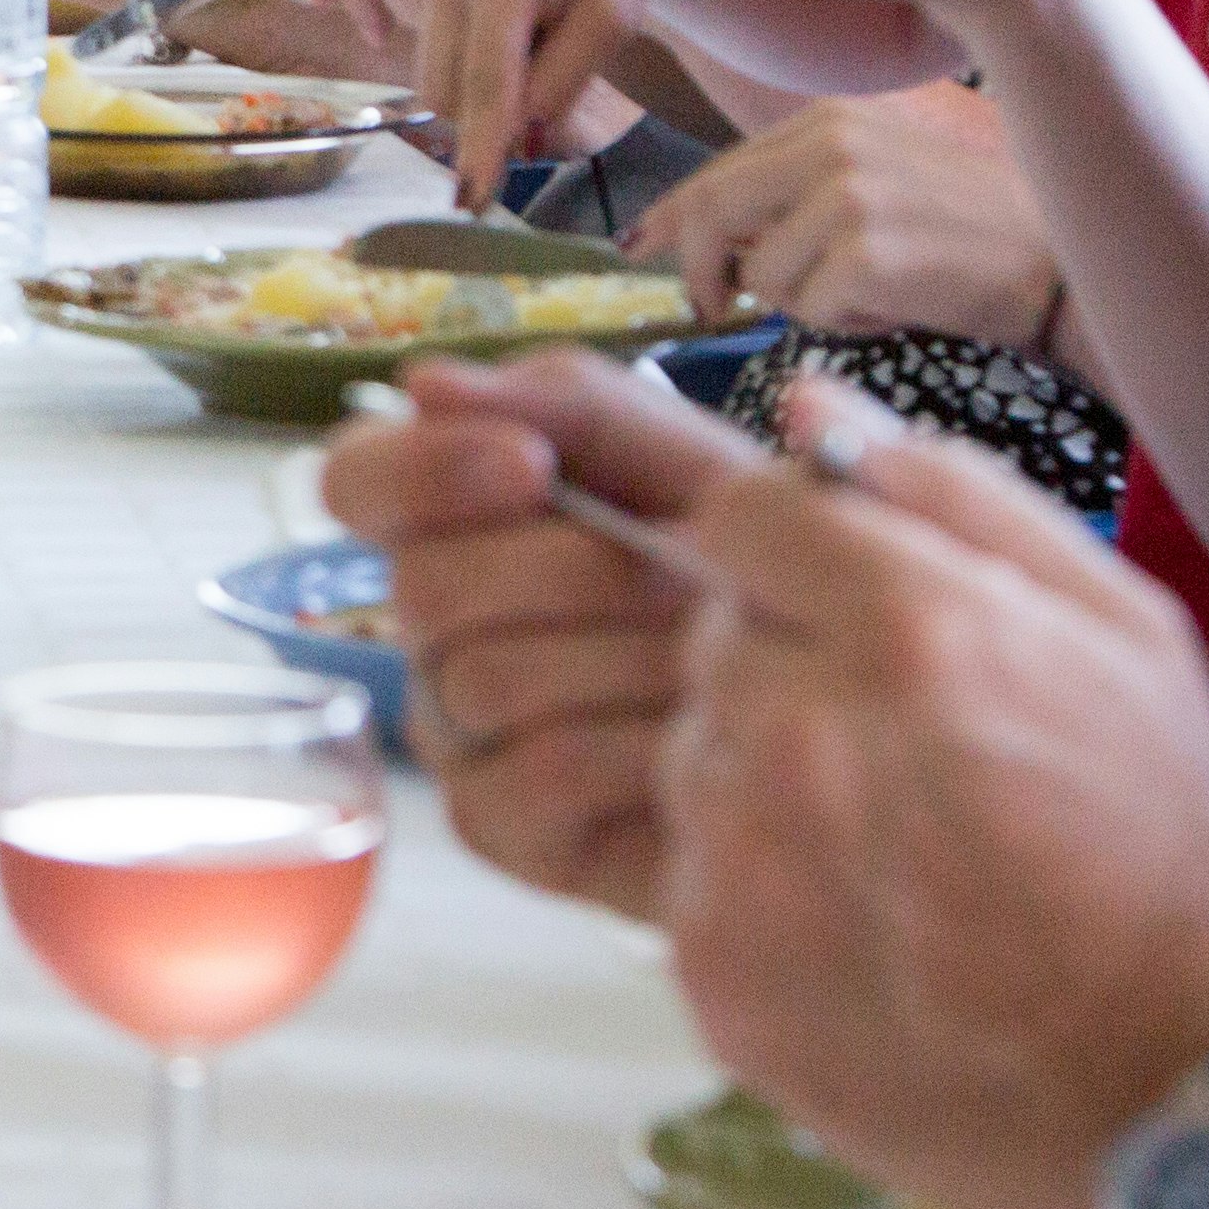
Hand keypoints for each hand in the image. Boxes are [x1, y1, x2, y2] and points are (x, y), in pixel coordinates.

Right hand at [321, 355, 751, 917]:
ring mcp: (456, 731)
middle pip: (426, 586)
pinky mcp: (499, 825)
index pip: (356, 481)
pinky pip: (540, 770)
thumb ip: (571, 407)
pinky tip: (703, 736)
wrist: (852, 713)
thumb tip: (424, 382)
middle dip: (579, 572)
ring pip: (484, 679)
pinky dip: (643, 745)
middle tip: (687, 577)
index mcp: (459, 519)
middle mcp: (435, 626)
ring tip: (719, 654)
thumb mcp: (691, 463)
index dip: (422, 471)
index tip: (530, 466)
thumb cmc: (762, 575)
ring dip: (630, 658)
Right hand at [396, 0, 661, 201]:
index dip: (479, 150)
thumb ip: (565, 81)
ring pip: (431, 74)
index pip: (485, 87)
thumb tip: (520, 139)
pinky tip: (510, 28)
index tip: (470, 203)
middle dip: (484, 117)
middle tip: (546, 93)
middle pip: (445, 91)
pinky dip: (465, 59)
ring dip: (476, 88)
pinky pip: (431, 45)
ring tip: (534, 45)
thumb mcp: (616, 18)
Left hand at [629, 85, 1065, 342]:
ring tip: (877, 289)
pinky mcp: (866, 248)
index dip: (671, 217)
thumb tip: (702, 242)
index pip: (716, 171)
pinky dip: (847, 322)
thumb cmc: (974, 234)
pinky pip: (811, 307)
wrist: (1066, 258)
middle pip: (712, 212)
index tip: (640, 244)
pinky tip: (901, 304)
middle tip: (712, 310)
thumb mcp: (879, 182)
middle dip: (703, 271)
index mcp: (828, 120)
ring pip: (765, 274)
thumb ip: (794, 197)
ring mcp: (847, 193)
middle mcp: (830, 143)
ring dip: (807, 303)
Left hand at [657, 385, 1208, 1208]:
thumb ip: (949, 495)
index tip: (863, 617)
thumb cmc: (1172, 845)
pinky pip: (687, 873)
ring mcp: (743, 859)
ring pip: (690, 756)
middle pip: (712, 641)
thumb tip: (803, 408)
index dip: (800, 561)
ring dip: (762, 781)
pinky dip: (754, 891)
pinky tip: (867, 924)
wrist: (1192, 1086)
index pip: (741, 520)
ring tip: (899, 851)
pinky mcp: (710, 965)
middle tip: (916, 760)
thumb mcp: (1123, 630)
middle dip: (789, 674)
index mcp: (910, 631)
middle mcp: (801, 735)